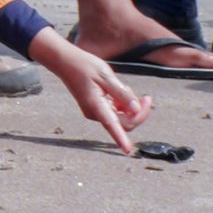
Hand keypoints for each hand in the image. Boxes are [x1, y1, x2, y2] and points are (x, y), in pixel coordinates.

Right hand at [29, 28, 153, 153]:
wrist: (66, 62)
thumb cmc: (84, 66)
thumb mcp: (105, 76)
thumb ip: (122, 94)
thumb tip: (136, 109)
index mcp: (96, 105)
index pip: (112, 125)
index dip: (120, 138)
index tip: (127, 150)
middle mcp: (95, 113)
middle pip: (124, 122)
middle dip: (138, 113)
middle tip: (146, 97)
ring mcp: (96, 112)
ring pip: (121, 117)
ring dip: (129, 106)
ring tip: (124, 87)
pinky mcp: (98, 108)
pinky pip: (116, 112)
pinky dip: (122, 103)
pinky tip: (118, 90)